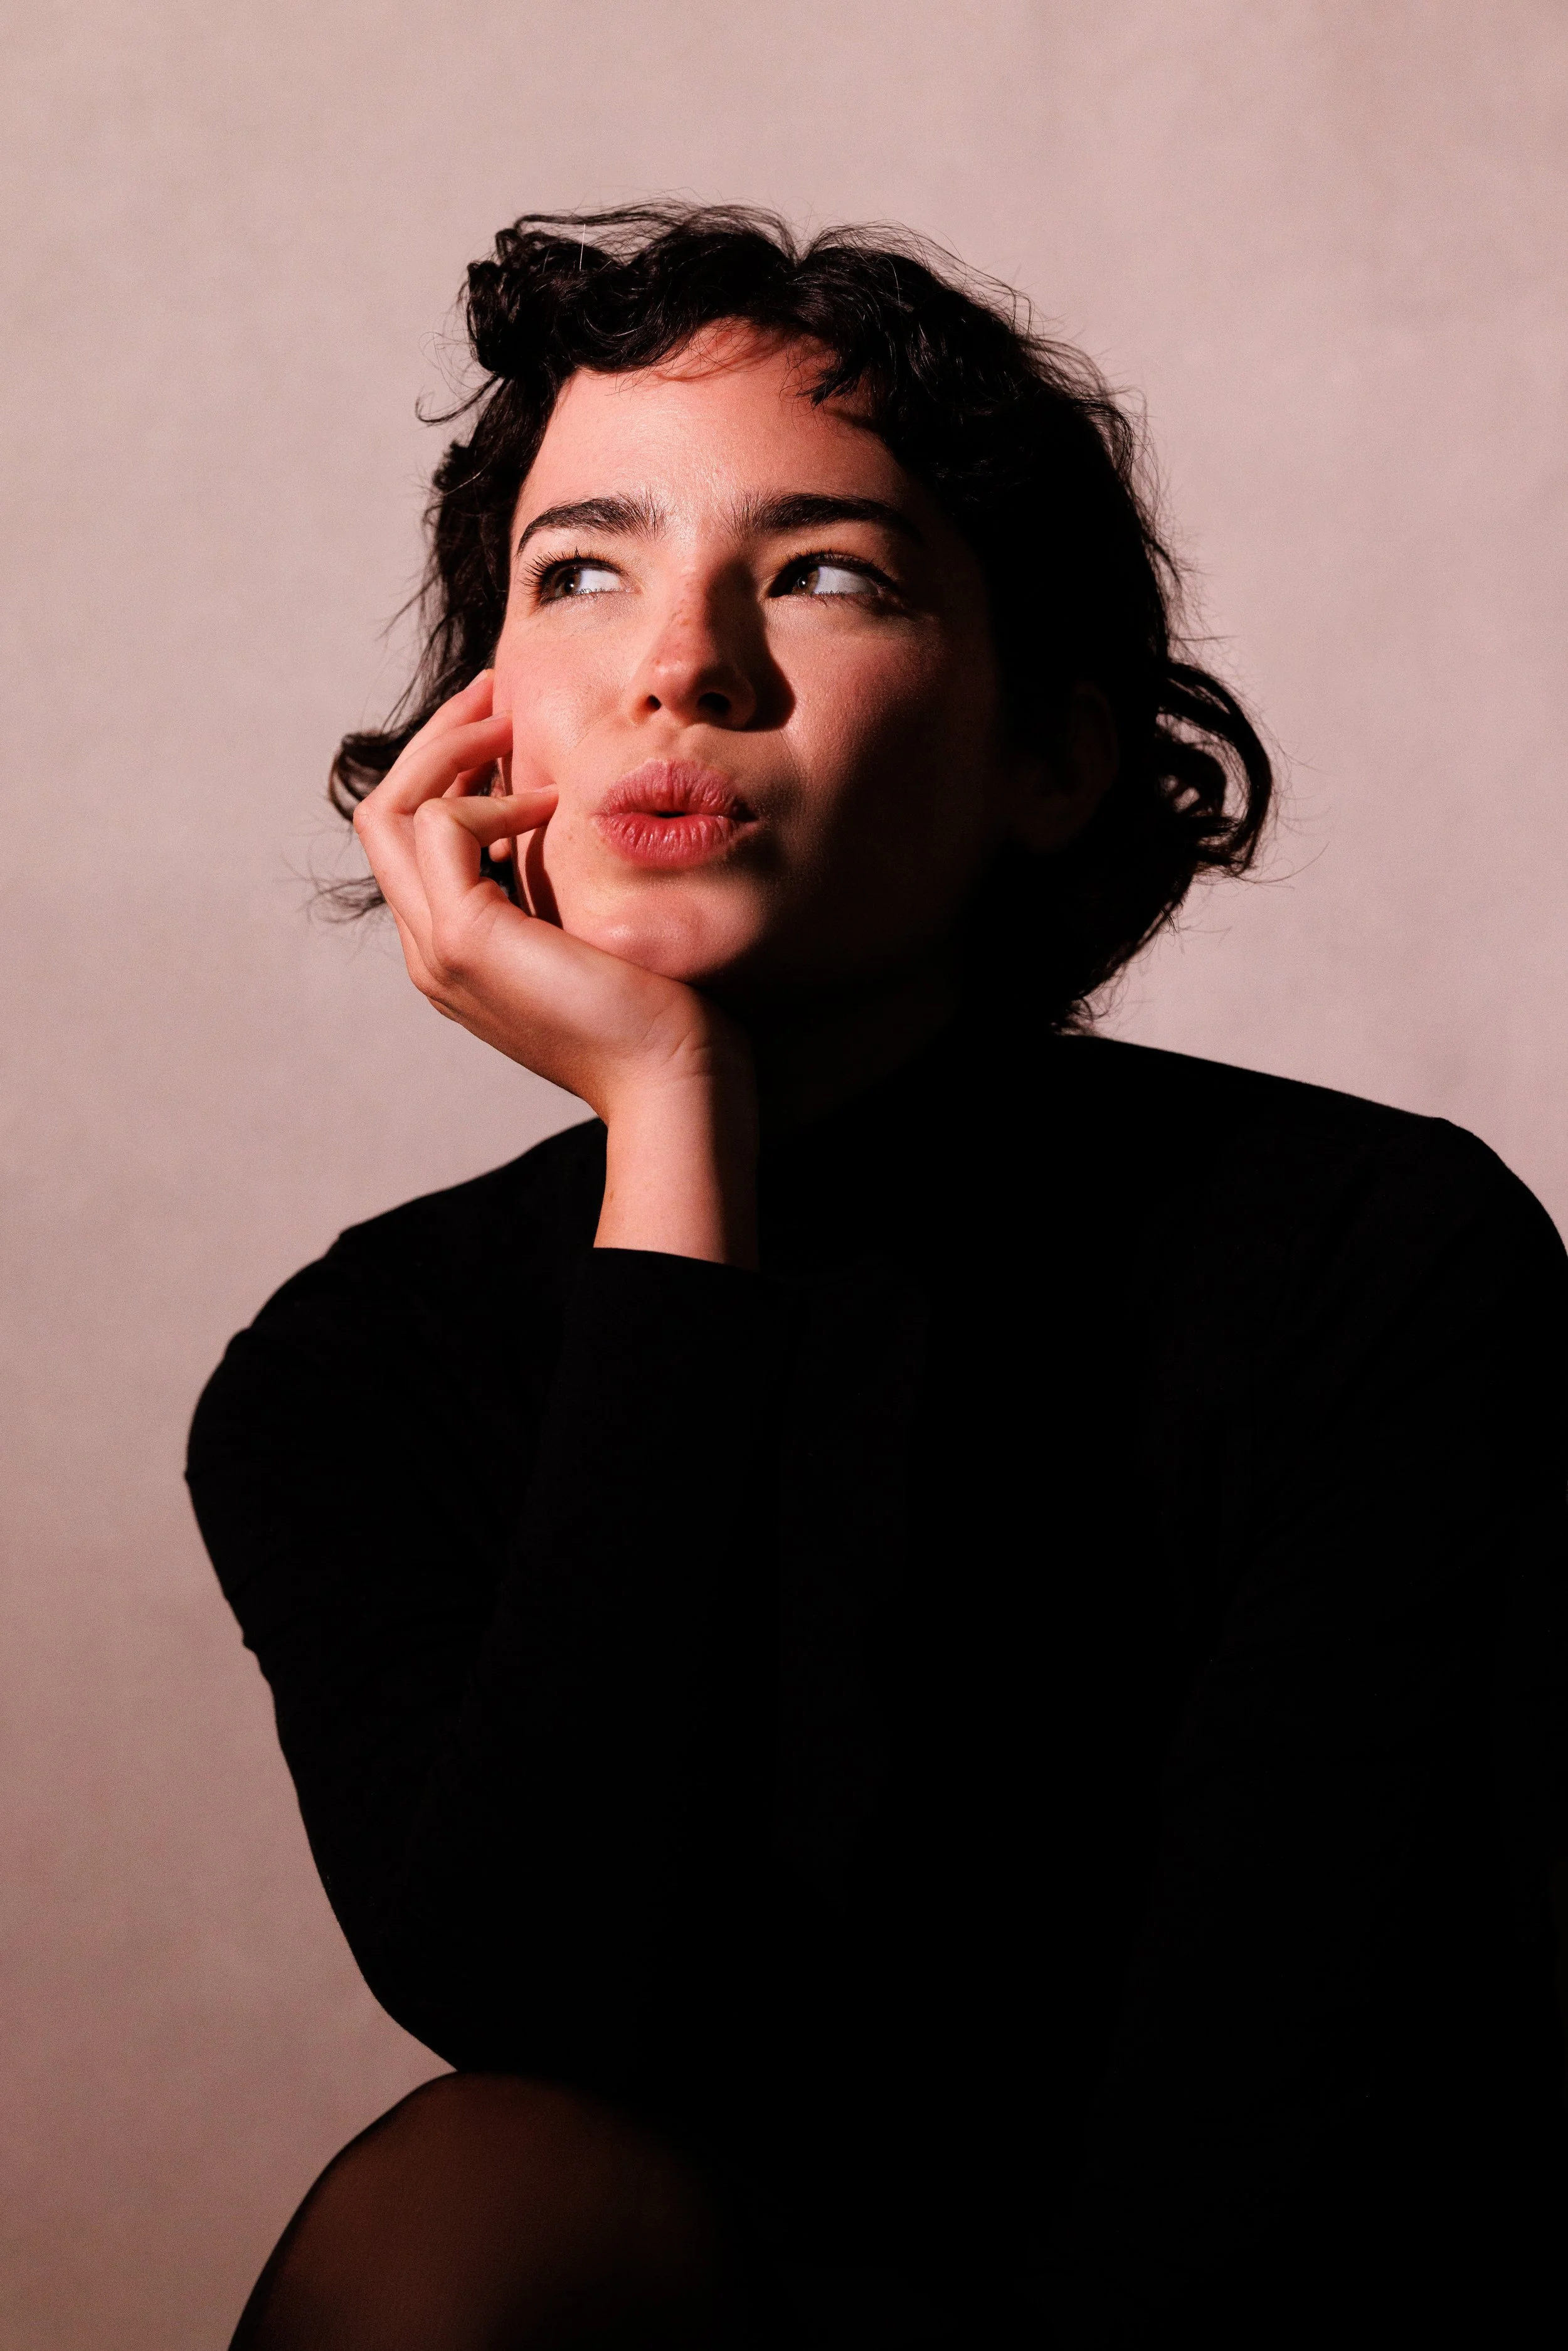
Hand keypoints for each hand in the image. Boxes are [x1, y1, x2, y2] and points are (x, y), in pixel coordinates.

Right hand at [352, 673, 758, 1265]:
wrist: (676, 1085)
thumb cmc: (662, 1014)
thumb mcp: (594, 930)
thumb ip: (559, 884)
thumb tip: (566, 806)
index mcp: (455, 950)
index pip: (412, 837)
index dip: (448, 766)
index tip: (506, 718)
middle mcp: (430, 951)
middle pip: (384, 814)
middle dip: (436, 739)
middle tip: (497, 690)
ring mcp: (439, 949)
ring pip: (393, 810)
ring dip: (452, 748)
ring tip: (514, 720)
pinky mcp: (468, 939)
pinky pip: (444, 826)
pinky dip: (490, 796)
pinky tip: (550, 801)